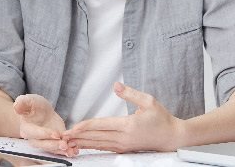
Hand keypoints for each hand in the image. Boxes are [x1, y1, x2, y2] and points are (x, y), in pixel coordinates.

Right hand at [13, 94, 70, 155]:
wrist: (41, 111)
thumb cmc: (33, 105)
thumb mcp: (28, 100)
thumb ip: (22, 103)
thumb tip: (16, 106)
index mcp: (26, 129)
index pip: (35, 134)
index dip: (45, 134)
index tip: (56, 134)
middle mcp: (34, 139)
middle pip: (44, 145)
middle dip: (54, 145)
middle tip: (64, 145)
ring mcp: (45, 142)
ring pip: (52, 149)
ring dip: (62, 150)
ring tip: (72, 149)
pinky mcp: (54, 143)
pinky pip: (60, 149)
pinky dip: (67, 151)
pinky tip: (75, 150)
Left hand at [61, 82, 184, 155]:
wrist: (172, 138)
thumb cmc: (161, 118)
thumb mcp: (149, 101)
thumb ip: (131, 94)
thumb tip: (116, 85)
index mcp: (127, 125)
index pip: (101, 125)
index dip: (85, 126)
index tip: (72, 128)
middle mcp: (123, 138)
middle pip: (96, 137)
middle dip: (78, 137)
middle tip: (62, 137)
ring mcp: (123, 145)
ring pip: (98, 144)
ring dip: (82, 143)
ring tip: (67, 143)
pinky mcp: (124, 149)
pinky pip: (104, 147)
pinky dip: (92, 146)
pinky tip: (83, 145)